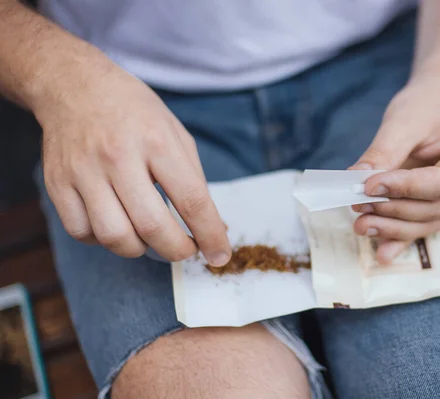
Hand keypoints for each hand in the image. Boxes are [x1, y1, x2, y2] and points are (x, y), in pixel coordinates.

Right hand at [37, 58, 230, 264]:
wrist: (74, 85)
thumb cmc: (134, 112)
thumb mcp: (175, 134)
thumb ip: (195, 181)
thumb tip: (214, 229)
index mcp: (157, 141)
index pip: (191, 200)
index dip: (210, 235)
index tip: (220, 255)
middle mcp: (118, 156)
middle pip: (153, 226)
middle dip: (178, 252)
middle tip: (185, 250)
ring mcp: (83, 171)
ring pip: (114, 236)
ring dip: (139, 249)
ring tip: (148, 236)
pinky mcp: (57, 183)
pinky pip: (81, 232)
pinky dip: (103, 240)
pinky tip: (115, 223)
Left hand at [351, 77, 439, 263]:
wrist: (438, 106)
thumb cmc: (426, 108)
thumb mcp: (403, 121)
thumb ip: (383, 151)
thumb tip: (355, 179)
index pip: (438, 183)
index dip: (402, 188)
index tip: (367, 186)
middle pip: (431, 208)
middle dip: (391, 210)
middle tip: (356, 204)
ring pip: (424, 224)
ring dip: (390, 228)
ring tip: (360, 225)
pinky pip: (420, 229)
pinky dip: (399, 241)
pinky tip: (381, 254)